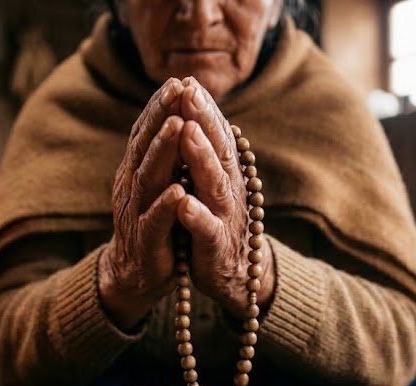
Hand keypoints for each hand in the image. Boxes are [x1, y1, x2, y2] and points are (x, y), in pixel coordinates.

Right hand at [99, 78, 186, 328]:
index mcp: (137, 171)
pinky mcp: (147, 242)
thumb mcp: (157, 184)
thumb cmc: (155, 224)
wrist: (136, 274)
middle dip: (160, 117)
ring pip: (149, 178)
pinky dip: (166, 205)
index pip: (146, 133)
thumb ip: (164, 156)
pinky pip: (155, 222)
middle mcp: (132, 187)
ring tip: (177, 126)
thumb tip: (179, 115)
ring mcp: (137, 214)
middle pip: (145, 146)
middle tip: (177, 89)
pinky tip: (178, 191)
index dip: (159, 107)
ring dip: (163, 151)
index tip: (178, 80)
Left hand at [176, 78, 274, 316]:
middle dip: (204, 120)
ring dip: (201, 158)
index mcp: (223, 173)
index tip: (186, 80)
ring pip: (213, 184)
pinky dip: (195, 215)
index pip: (214, 134)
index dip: (203, 108)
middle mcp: (228, 189)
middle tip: (189, 91)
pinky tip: (182, 201)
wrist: (233, 276)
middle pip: (217, 149)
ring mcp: (223, 217)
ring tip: (188, 133)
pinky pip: (206, 229)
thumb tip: (196, 112)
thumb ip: (206, 154)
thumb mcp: (211, 185)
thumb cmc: (215, 223)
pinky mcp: (215, 246)